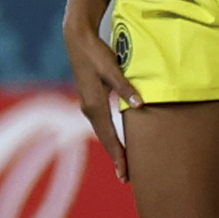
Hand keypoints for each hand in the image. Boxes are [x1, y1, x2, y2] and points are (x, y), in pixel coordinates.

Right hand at [64, 16, 139, 181]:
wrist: (77, 40)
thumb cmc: (96, 53)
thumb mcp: (112, 68)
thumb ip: (125, 87)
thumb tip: (140, 105)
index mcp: (94, 105)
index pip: (109, 137)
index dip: (119, 155)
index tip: (125, 172)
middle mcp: (90, 109)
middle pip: (105, 139)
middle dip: (116, 157)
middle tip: (126, 177)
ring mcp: (89, 104)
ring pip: (103, 132)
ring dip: (113, 147)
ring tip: (123, 162)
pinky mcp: (91, 99)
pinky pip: (102, 124)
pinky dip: (110, 135)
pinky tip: (116, 139)